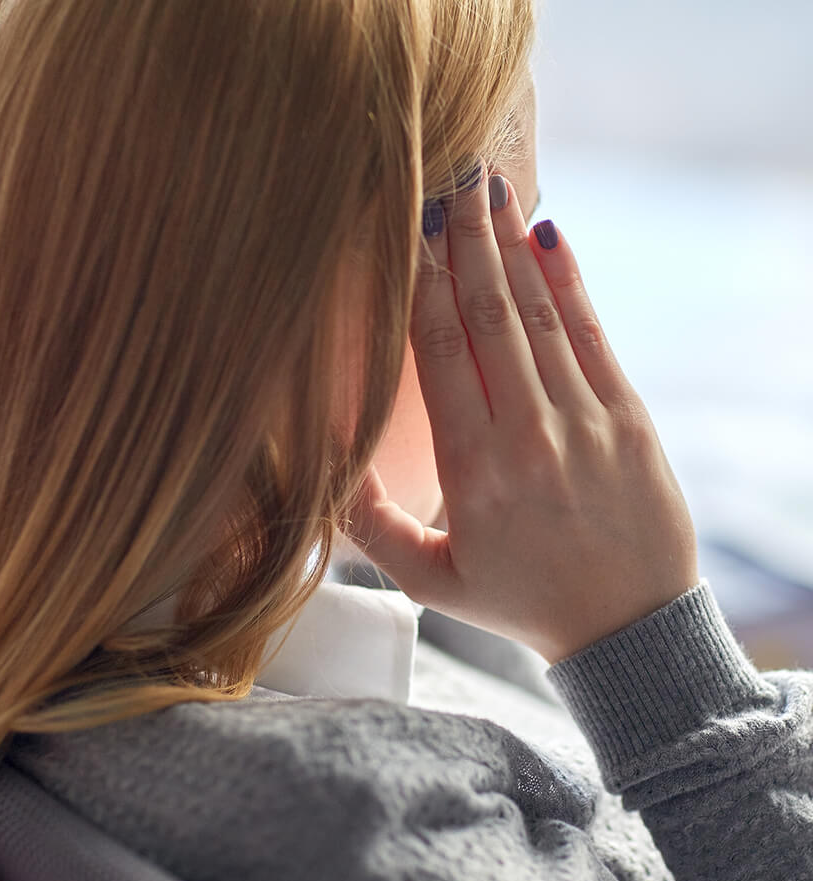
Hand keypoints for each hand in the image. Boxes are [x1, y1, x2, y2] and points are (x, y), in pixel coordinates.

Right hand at [342, 171, 698, 663]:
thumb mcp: (428, 580)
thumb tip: (326, 461)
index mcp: (473, 470)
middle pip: (488, 315)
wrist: (627, 627)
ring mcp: (585, 420)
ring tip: (491, 189)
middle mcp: (528, 434)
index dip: (421, 283)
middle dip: (465, 241)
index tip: (408, 229)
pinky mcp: (629, 418)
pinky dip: (570, 282)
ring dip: (512, 246)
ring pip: (538, 315)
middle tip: (449, 178)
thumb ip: (371, 523)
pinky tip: (549, 236)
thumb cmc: (518, 601)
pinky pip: (592, 335)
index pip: (440, 352)